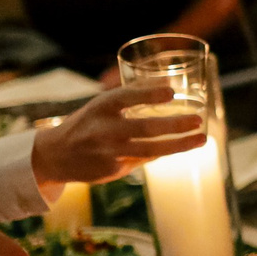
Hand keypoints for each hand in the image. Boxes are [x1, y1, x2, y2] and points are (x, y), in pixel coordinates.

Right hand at [32, 85, 204, 188]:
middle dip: (176, 124)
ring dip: (180, 144)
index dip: (149, 94)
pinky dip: (160, 152)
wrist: (55, 156)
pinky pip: (144, 159)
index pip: (127, 96)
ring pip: (151, 149)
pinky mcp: (113, 170)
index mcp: (101, 107)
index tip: (172, 91)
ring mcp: (110, 152)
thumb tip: (169, 85)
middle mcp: (105, 129)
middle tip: (198, 120)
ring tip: (201, 139)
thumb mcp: (102, 105)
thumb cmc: (87, 124)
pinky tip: (175, 147)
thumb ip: (131, 97)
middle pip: (146, 127)